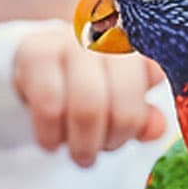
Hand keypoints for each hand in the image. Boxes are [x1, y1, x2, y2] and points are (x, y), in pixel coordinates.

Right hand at [13, 24, 167, 166]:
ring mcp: (72, 38)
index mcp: (135, 43)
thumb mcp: (118, 102)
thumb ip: (140, 115)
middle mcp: (108, 34)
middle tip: (97, 154)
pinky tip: (50, 142)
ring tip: (77, 153)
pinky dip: (52, 135)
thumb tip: (156, 129)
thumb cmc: (84, 85)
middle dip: (112, 139)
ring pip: (89, 106)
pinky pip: (50, 106)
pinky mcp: (36, 51)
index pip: (155, 81)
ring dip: (83, 143)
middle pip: (125, 104)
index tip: (122, 134)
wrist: (31, 66)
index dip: (136, 120)